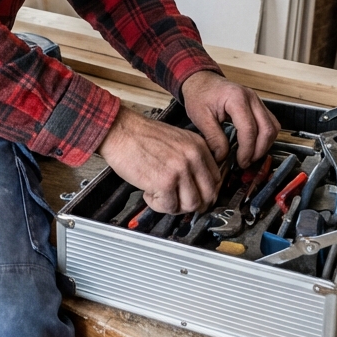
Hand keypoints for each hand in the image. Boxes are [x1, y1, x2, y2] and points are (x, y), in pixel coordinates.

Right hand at [96, 106, 220, 213]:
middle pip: (208, 196)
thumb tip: (197, 184)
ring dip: (174, 206)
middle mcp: (193, 157)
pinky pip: (169, 207)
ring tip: (161, 196)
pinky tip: (149, 193)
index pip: (217, 179)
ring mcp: (180, 170)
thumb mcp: (176, 140)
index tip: (196, 196)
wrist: (120, 130)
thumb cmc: (141, 135)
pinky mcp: (164, 182)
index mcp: (198, 146)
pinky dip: (157, 204)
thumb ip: (191, 159)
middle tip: (178, 202)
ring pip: (191, 205)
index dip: (206, 193)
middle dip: (193, 204)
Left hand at [181, 70, 278, 168]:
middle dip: (258, 150)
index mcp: (236, 98)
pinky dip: (265, 137)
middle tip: (245, 162)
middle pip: (267, 129)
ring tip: (249, 156)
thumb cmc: (200, 95)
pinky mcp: (258, 105)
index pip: (249, 129)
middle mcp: (251, 98)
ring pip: (273, 127)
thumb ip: (213, 138)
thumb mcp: (200, 117)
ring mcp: (257, 100)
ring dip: (264, 145)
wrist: (201, 81)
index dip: (247, 149)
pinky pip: (270, 123)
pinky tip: (253, 145)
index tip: (239, 162)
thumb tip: (223, 157)